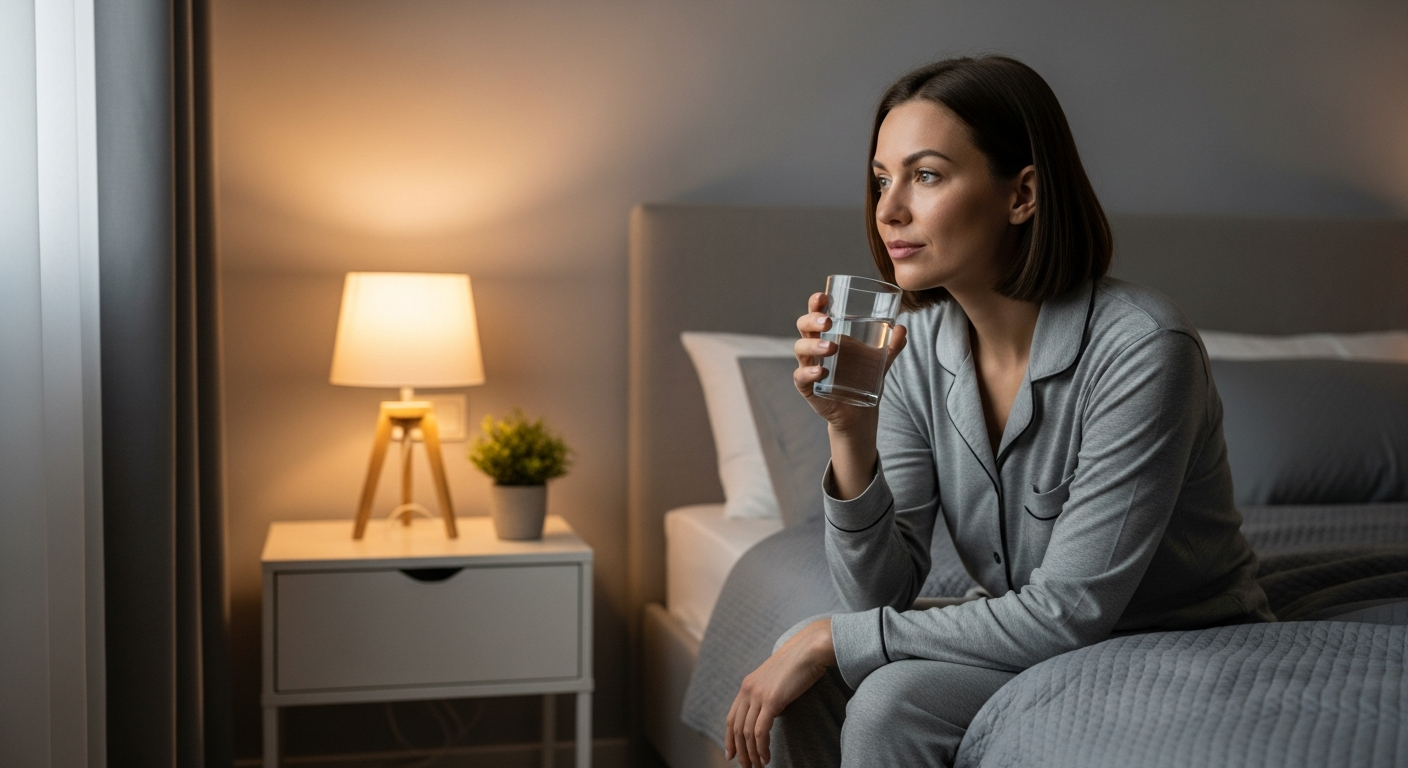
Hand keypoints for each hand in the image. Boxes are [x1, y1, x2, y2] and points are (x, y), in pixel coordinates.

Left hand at [725, 618, 836, 766]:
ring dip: (752, 753)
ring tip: (759, 766)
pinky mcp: (771, 700)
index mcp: (747, 685)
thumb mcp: (777, 680)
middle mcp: (748, 690)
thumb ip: (769, 695)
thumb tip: (771, 714)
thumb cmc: (799, 663)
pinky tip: (767, 757)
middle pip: (736, 728)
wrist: (810, 649)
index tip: (731, 754)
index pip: (732, 717)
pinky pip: (760, 731)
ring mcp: (758, 694)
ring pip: (747, 733)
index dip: (729, 738)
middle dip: (740, 751)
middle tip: (747, 766)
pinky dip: (761, 748)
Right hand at [793, 292, 907, 430]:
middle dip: (811, 320)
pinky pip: (801, 377)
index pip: (817, 314)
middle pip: (803, 327)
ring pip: (800, 349)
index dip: (816, 304)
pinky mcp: (808, 387)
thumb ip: (892, 345)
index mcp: (829, 336)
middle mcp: (815, 349)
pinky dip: (809, 372)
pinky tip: (821, 371)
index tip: (823, 296)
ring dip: (813, 345)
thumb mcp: (881, 360)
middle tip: (828, 322)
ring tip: (831, 347)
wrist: (860, 413)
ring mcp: (809, 367)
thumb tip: (902, 328)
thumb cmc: (864, 380)